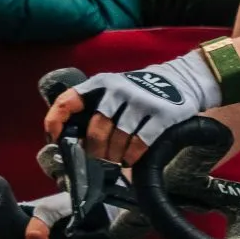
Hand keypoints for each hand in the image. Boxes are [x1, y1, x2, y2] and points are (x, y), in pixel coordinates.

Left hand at [43, 49, 227, 162]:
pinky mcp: (162, 114)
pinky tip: (131, 158)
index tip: (55, 139)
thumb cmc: (141, 92)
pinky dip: (132, 155)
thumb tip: (74, 139)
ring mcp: (141, 102)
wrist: (183, 80)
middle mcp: (118, 90)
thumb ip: (96, 106)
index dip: (57, 122)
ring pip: (118, 138)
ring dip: (115, 154)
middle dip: (95, 150)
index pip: (68, 101)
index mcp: (101, 83)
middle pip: (96, 129)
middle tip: (100, 156)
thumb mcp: (115, 88)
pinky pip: (140, 142)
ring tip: (117, 158)